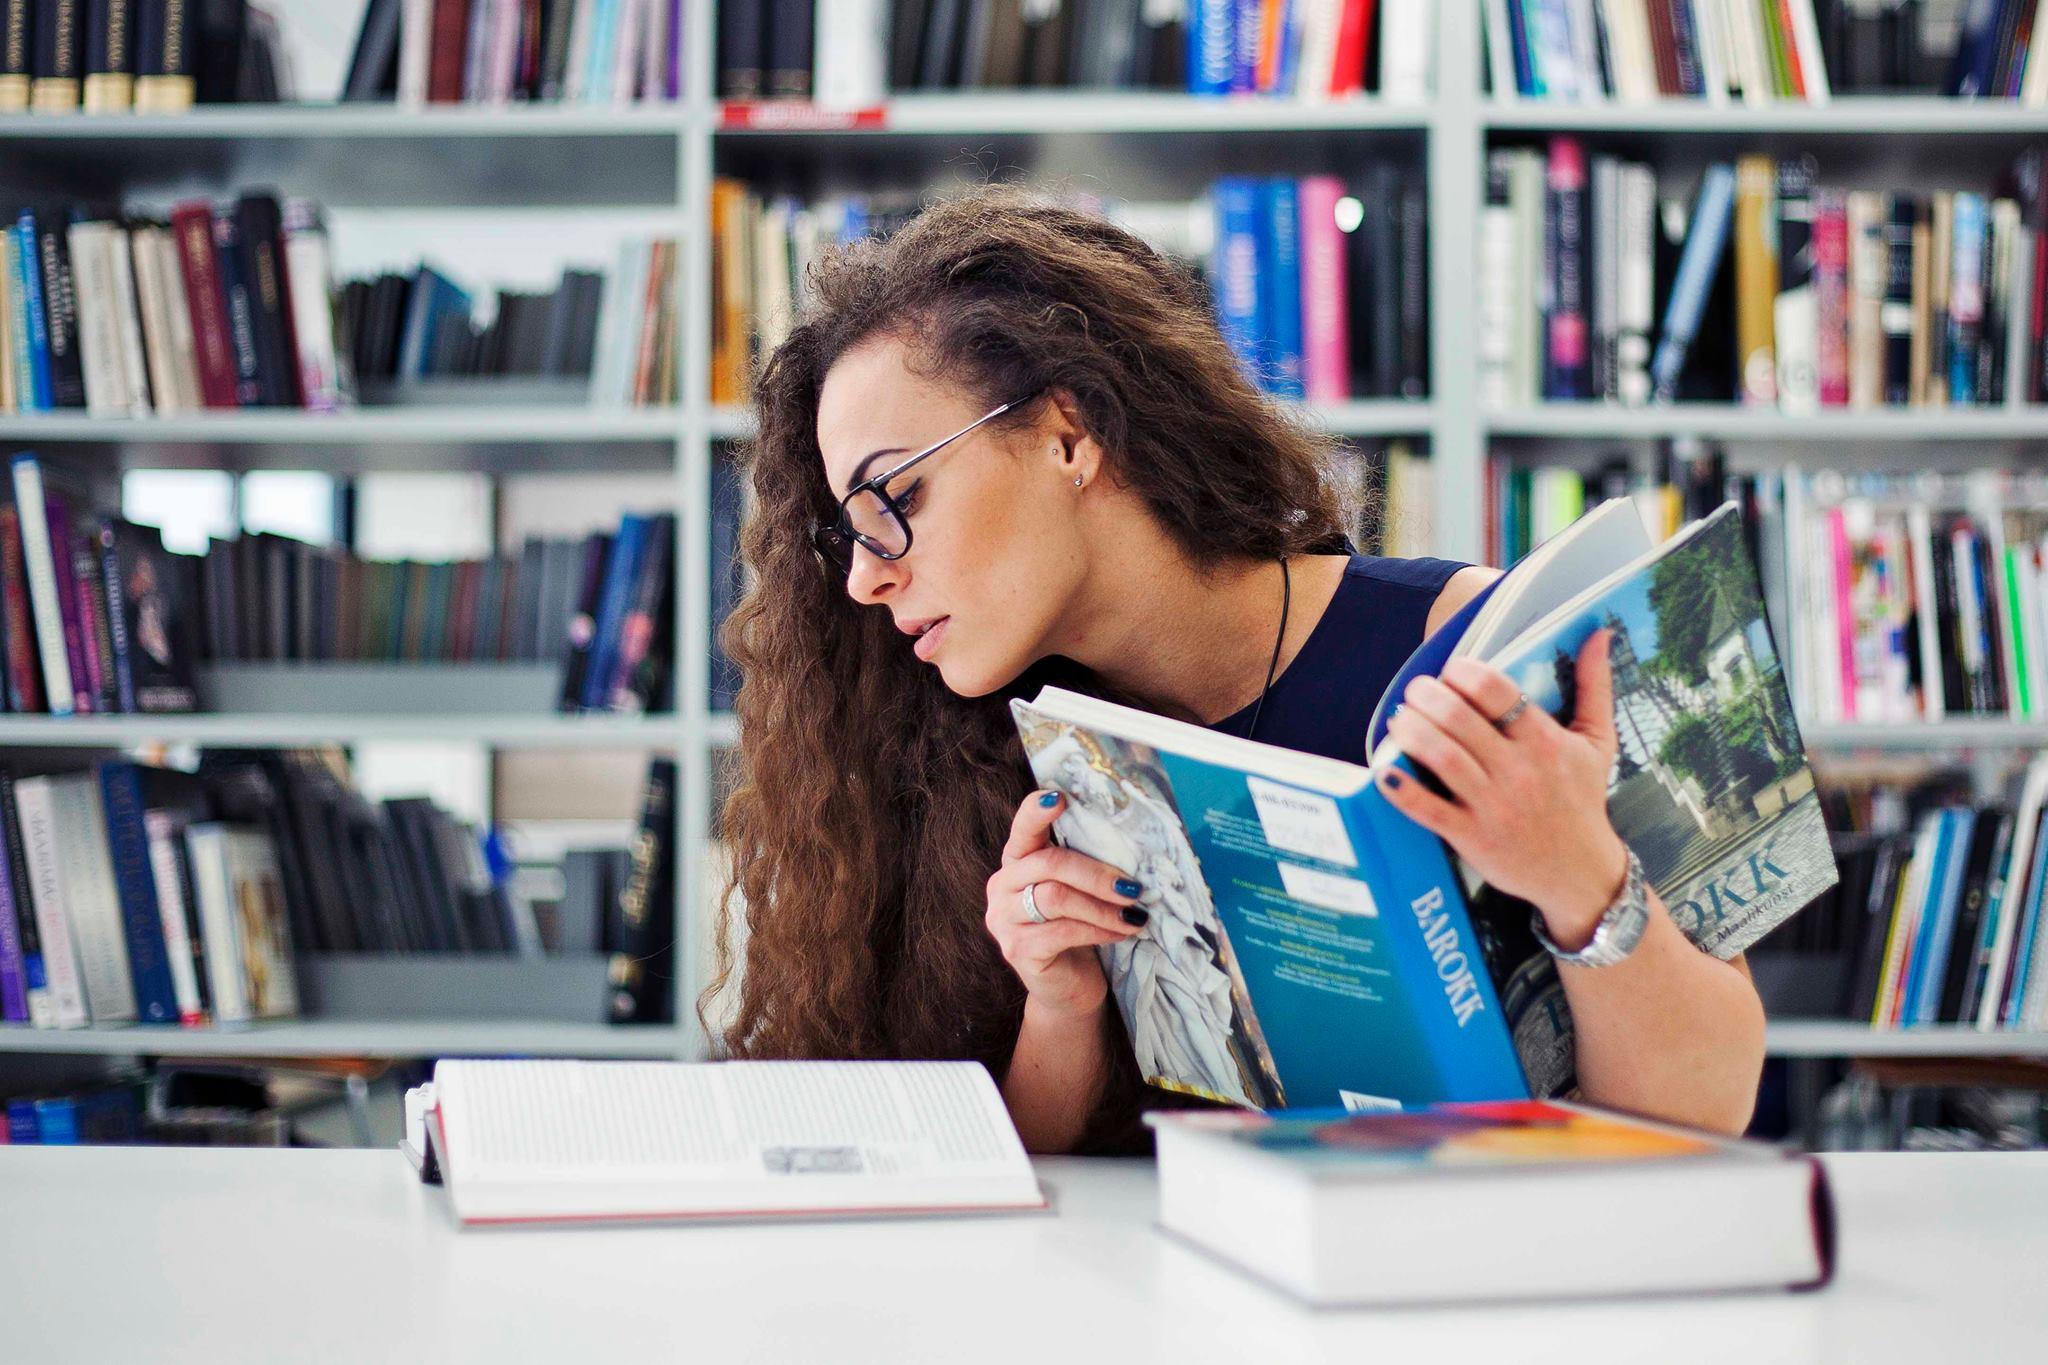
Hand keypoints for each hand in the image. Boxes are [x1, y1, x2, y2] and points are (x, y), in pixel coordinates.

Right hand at [984, 790, 1149, 1018]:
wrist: (1066, 988)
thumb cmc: (1077, 931)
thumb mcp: (1078, 893)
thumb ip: (1084, 867)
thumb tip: (1132, 846)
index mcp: (1016, 862)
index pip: (1022, 829)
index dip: (1037, 811)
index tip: (1061, 797)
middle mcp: (1001, 886)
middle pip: (1048, 864)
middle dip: (1097, 873)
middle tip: (1134, 887)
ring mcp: (1003, 919)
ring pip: (1056, 897)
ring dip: (1103, 906)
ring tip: (1134, 914)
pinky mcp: (1017, 949)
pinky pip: (1062, 931)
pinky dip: (1098, 930)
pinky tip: (1122, 932)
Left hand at [1375, 629, 1629, 949]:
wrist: (1580, 873)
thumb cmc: (1583, 800)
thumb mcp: (1597, 741)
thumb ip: (1595, 685)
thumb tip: (1599, 632)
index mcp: (1546, 742)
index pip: (1496, 692)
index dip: (1464, 672)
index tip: (1451, 669)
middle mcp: (1519, 772)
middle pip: (1459, 720)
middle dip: (1427, 695)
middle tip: (1416, 690)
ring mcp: (1493, 806)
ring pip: (1441, 757)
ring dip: (1411, 730)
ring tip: (1400, 717)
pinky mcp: (1472, 838)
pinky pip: (1428, 809)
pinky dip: (1402, 788)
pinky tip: (1384, 769)